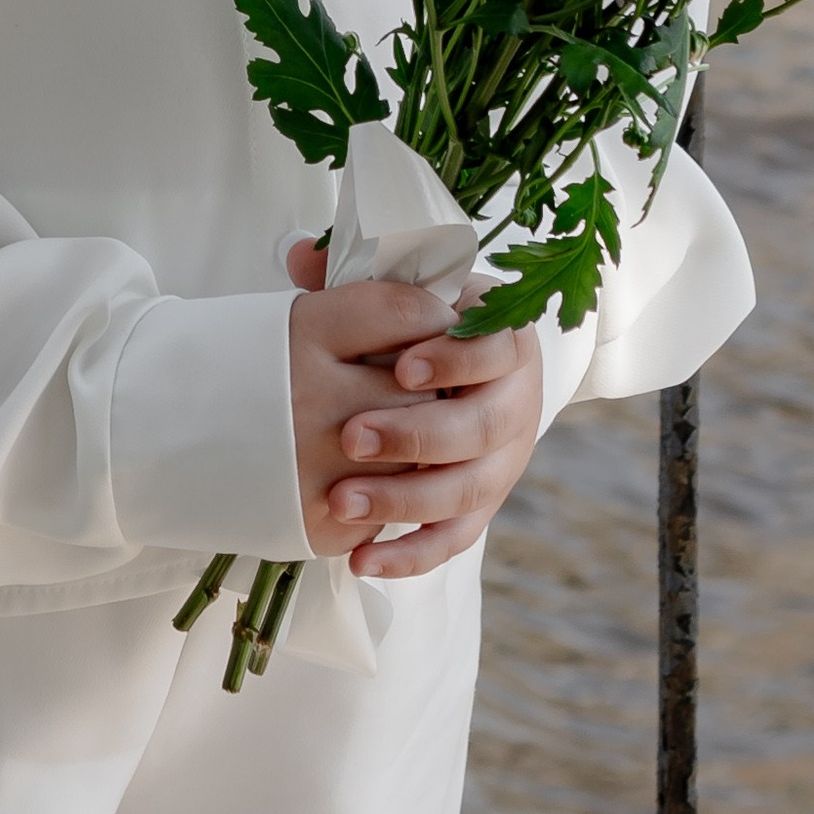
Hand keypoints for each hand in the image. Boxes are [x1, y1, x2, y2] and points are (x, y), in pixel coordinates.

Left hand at [286, 237, 543, 578]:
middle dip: (416, 435)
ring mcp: (503, 463)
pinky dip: (410, 555)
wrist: (455, 376)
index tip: (402, 367)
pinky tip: (362, 560)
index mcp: (506, 342)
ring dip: (404, 499)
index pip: (497, 349)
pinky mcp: (480, 508)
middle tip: (351, 438)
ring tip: (341, 501)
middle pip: (482, 427)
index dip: (456, 359)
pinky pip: (453, 540)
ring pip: (467, 490)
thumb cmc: (418, 327)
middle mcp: (516, 404)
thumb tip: (298, 253)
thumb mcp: (399, 294)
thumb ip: (355, 275)